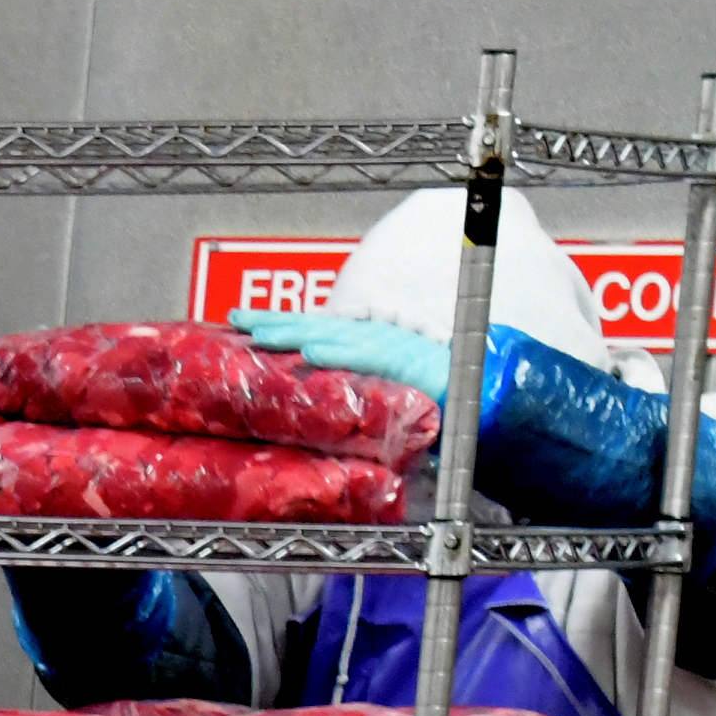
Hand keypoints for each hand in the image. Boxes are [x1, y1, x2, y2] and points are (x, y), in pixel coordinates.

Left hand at [230, 303, 470, 402]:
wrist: (480, 391)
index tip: (243, 324)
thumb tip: (313, 396)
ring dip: (294, 332)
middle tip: (235, 319)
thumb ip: (351, 388)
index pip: (316, 329)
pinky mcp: (401, 361)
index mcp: (365, 341)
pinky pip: (364, 356)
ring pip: (332, 335)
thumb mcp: (381, 388)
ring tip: (259, 332)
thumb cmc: (432, 391)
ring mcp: (386, 345)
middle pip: (315, 326)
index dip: (281, 324)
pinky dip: (338, 352)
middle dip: (274, 322)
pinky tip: (310, 352)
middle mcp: (371, 337)